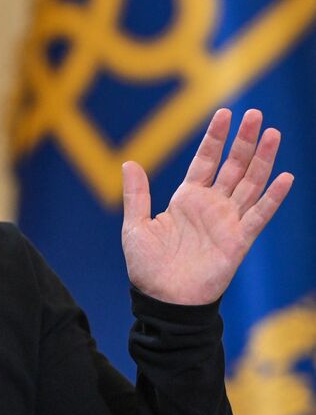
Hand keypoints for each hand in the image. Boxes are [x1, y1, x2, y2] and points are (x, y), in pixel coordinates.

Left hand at [121, 109, 292, 304]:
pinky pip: (259, 215)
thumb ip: (136, 195)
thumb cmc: (148, 266)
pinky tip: (284, 177)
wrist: (163, 300)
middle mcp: (210, 205)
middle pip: (233, 166)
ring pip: (250, 183)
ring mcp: (227, 221)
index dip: (215, 137)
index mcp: (186, 199)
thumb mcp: (136, 226)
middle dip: (244, 140)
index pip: (205, 160)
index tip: (224, 113)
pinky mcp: (239, 240)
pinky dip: (272, 197)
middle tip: (255, 114)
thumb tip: (129, 162)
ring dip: (262, 160)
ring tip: (272, 133)